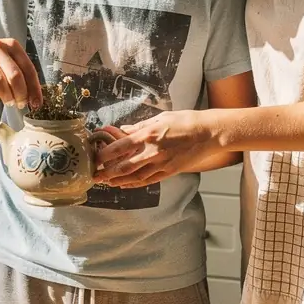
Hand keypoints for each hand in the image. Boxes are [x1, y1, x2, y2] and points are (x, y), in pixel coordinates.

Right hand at [0, 38, 42, 108]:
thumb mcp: (5, 57)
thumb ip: (18, 71)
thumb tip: (32, 96)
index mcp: (12, 45)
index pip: (29, 69)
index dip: (34, 88)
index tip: (37, 103)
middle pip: (15, 76)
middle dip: (20, 94)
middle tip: (21, 104)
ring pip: (0, 82)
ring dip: (6, 96)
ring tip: (9, 101)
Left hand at [94, 111, 220, 187]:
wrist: (209, 133)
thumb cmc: (186, 121)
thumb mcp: (161, 118)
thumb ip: (140, 126)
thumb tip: (123, 130)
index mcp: (148, 135)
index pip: (120, 147)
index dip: (104, 155)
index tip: (95, 159)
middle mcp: (152, 151)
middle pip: (124, 167)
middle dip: (107, 173)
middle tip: (95, 177)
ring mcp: (161, 163)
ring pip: (135, 177)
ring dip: (118, 181)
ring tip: (107, 183)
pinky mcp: (170, 171)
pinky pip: (148, 180)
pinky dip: (135, 184)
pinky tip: (125, 185)